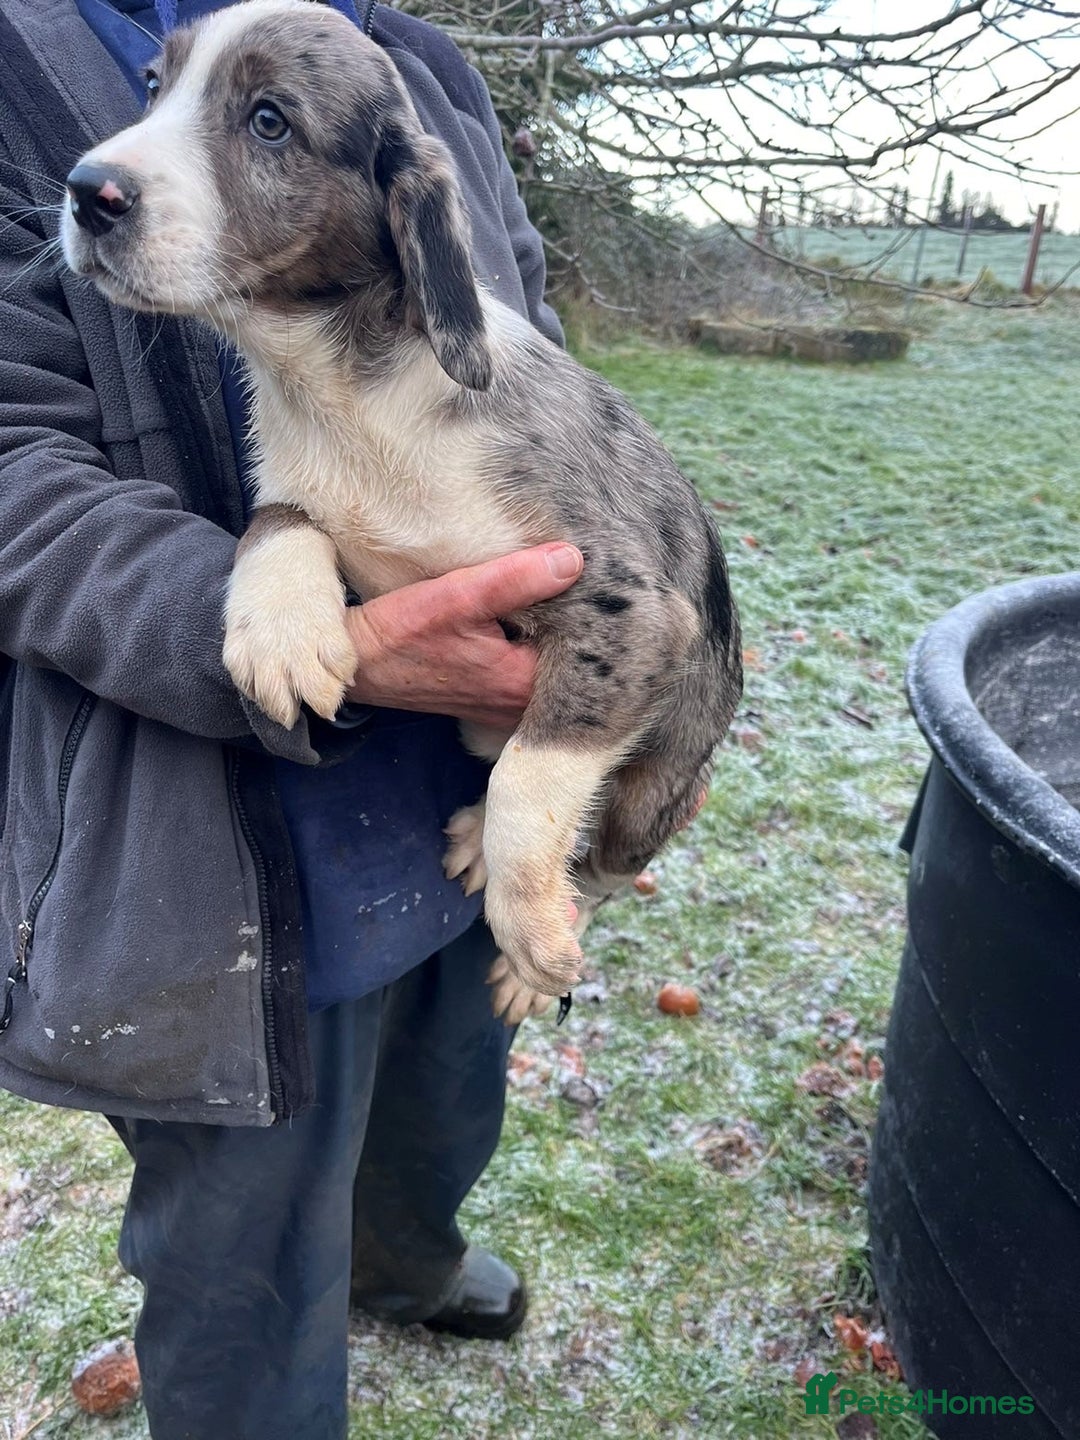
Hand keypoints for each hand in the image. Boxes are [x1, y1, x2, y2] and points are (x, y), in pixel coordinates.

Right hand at [344, 543, 583, 727]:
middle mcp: (522, 705)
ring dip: (555, 631)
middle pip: (572, 660)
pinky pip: (530, 667)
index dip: (593, 613)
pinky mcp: (494, 696)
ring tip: (562, 589)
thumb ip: (517, 579)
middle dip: (578, 621)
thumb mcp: (458, 596)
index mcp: (523, 686)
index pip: (585, 651)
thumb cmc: (400, 634)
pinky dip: (535, 642)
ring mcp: (508, 705)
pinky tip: (532, 613)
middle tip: (586, 578)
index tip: (597, 581)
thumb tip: (572, 560)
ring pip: (551, 664)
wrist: (357, 663)